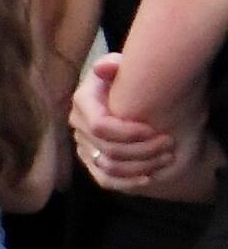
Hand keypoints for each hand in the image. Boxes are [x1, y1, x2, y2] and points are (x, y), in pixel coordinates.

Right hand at [76, 54, 206, 197]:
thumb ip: (115, 65)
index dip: (128, 133)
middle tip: (169, 143)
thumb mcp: (121, 68)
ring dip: (142, 166)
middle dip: (143, 150)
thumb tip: (103, 68)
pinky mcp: (92, 163)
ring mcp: (84, 146)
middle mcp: (79, 126)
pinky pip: (106, 180)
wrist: (127, 101)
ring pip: (109, 167)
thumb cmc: (127, 83)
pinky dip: (128, 183)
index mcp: (82, 102)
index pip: (99, 127)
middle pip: (108, 150)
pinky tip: (149, 177)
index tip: (153, 129)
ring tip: (167, 157)